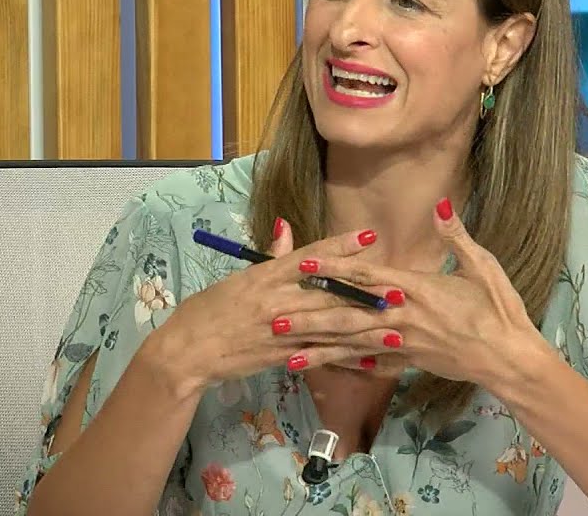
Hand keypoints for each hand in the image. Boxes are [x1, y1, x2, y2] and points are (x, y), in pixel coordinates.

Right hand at [149, 220, 402, 397]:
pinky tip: (368, 359)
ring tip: (396, 328)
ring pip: (330, 328)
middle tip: (400, 290)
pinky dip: (344, 357)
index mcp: (265, 276)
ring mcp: (281, 332)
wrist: (186, 352)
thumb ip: (270, 259)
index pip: (310, 257)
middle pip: (329, 295)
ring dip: (366, 330)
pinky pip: (319, 356)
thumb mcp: (239, 279)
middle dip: (367, 294)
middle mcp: (277, 301)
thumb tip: (287, 228)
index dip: (341, 246)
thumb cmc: (209, 310)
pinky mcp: (281, 357)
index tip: (370, 237)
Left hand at [291, 198, 544, 386]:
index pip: (367, 277)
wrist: (511, 359)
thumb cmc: (500, 309)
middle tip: (275, 319)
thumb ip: (456, 235)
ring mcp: (405, 344)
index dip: (334, 268)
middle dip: (311, 318)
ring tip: (287, 354)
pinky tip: (327, 367)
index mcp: (418, 290)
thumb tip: (441, 203)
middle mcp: (404, 318)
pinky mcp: (411, 362)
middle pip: (349, 316)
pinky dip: (350, 365)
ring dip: (319, 349)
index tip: (303, 264)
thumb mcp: (482, 265)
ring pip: (354, 346)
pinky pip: (374, 363)